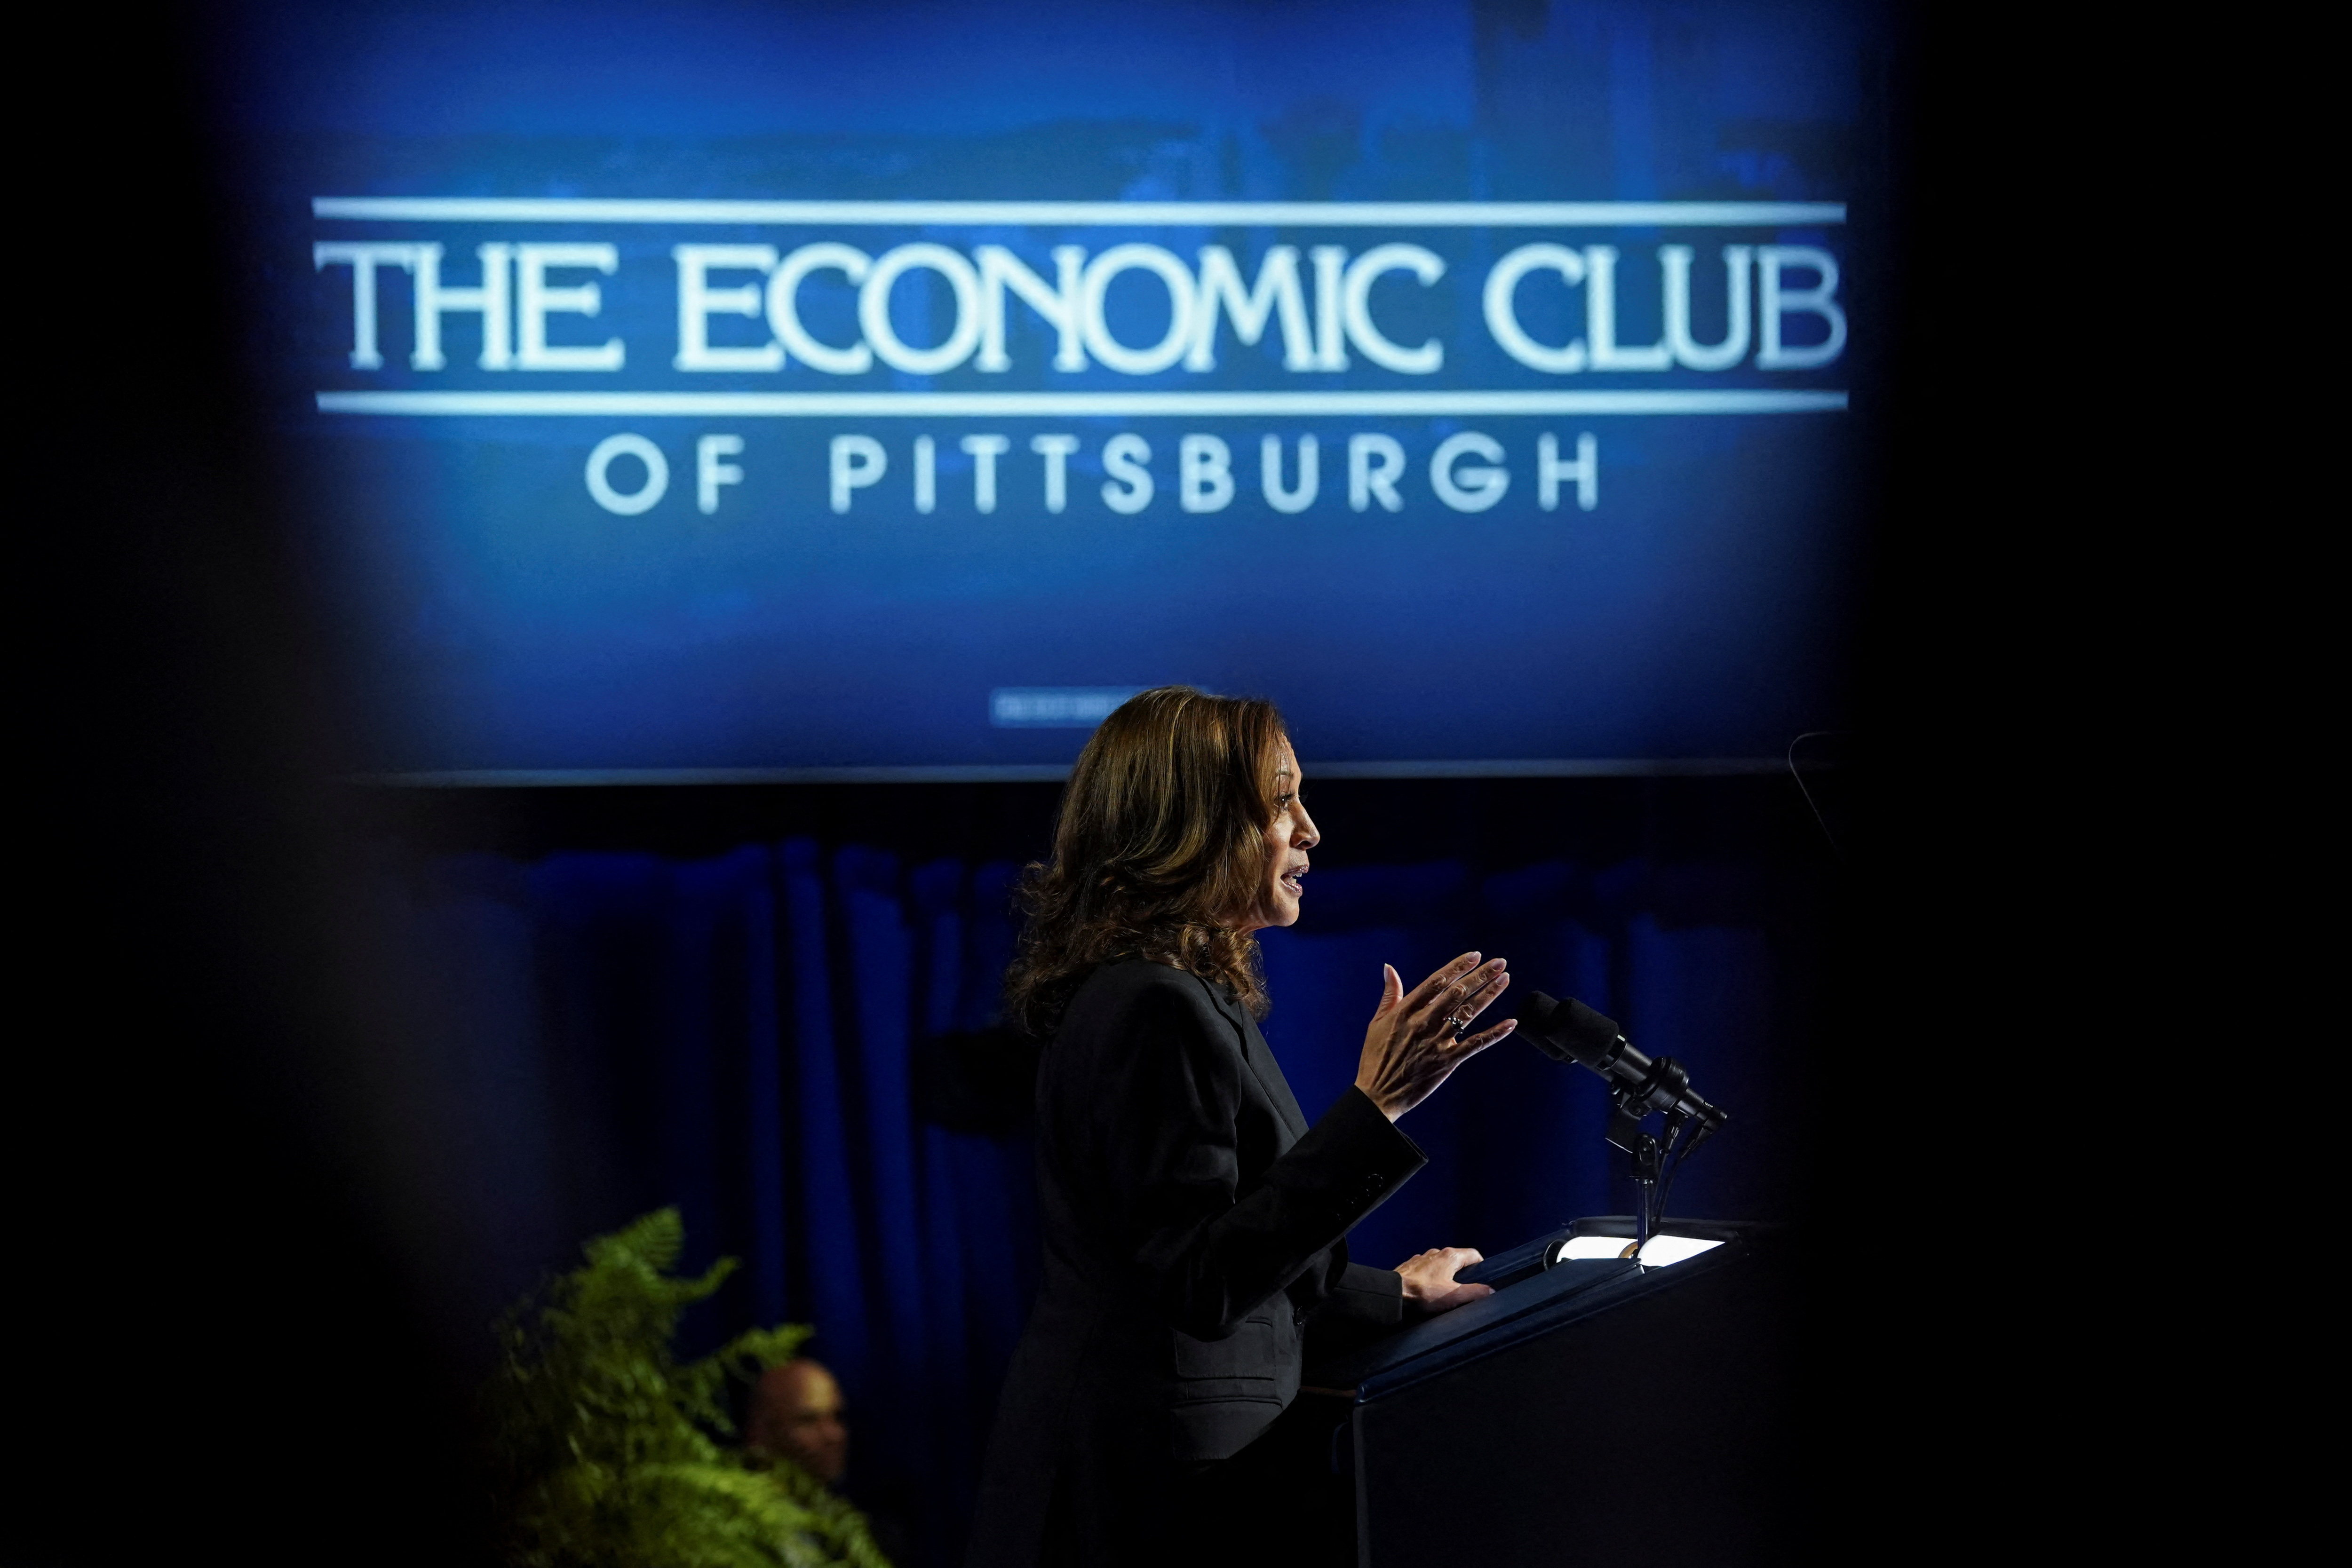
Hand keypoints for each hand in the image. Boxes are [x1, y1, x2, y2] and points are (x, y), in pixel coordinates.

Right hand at [1353, 952, 1515, 1120]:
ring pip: (1467, 1014)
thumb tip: (1389, 968)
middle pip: (1456, 993)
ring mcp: (1436, 1043)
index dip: (1457, 967)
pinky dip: (1494, 1034)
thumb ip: (1390, 994)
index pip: (1436, 981)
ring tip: (1504, 979)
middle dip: (1480, 976)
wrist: (1378, 1095)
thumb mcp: (1377, 1023)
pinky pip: (1475, 1045)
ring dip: (1489, 995)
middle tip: (1499, 962)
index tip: (1475, 956)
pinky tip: (1510, 1023)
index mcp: (1405, 1011)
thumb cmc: (1376, 1058)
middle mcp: (1423, 1023)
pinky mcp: (1447, 1062)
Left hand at [1395, 1247, 1492, 1313]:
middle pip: (1457, 1259)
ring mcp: (1422, 1258)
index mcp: (1450, 1256)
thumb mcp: (1453, 1296)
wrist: (1393, 1292)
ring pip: (1441, 1264)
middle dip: (1463, 1273)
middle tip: (1464, 1289)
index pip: (1474, 1255)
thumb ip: (1474, 1292)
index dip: (1480, 1267)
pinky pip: (1426, 1269)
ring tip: (1445, 1291)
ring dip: (1446, 1274)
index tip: (1481, 1279)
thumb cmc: (1423, 1293)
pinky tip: (1428, 1289)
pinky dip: (1431, 1276)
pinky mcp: (1411, 1265)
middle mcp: (1436, 1252)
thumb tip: (1490, 1290)